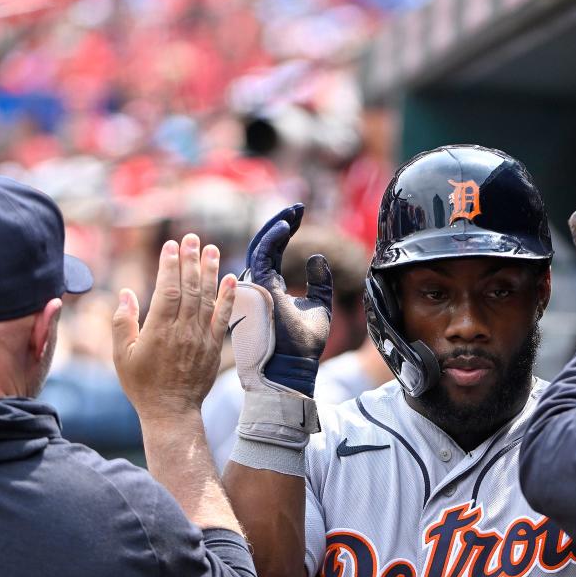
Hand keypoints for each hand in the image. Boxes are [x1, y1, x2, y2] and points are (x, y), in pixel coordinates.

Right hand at [112, 233, 236, 419]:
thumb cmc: (142, 384)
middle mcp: (183, 330)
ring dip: (210, 272)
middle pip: (190, 288)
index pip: (167, 290)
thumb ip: (123, 323)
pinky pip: (224, 317)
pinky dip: (229, 297)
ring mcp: (201, 337)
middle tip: (192, 238)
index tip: (171, 246)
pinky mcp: (214, 346)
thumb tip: (126, 293)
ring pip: (208, 298)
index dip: (170, 266)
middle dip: (191, 261)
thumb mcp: (122, 355)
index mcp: (159, 330)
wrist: (171, 411)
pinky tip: (231, 278)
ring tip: (212, 249)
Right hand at [238, 204, 332, 394]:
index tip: (299, 214)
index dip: (286, 231)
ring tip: (294, 212)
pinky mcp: (257, 288)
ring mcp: (255, 285)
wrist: (294, 368)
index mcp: (270, 286)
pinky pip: (260, 256)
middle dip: (281, 223)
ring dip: (277, 226)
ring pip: (260, 246)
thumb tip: (317, 257)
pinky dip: (272, 239)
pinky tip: (286, 227)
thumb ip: (319, 282)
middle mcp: (259, 283)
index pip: (274, 251)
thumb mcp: (319, 307)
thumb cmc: (303, 346)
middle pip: (265, 244)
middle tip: (298, 207)